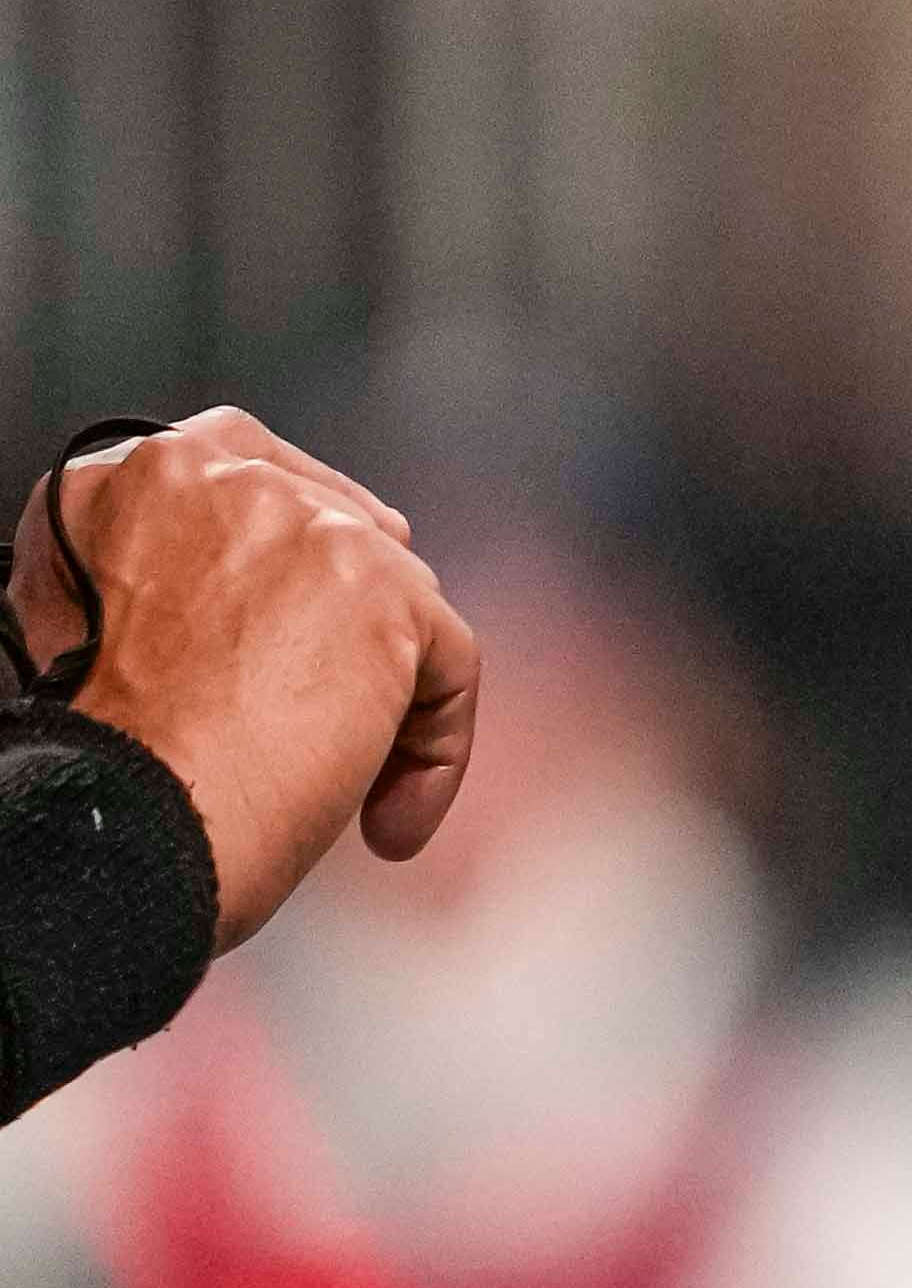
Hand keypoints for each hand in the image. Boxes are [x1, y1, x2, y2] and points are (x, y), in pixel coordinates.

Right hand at [19, 415, 477, 939]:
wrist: (118, 808)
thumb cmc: (97, 746)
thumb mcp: (84, 615)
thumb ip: (157, 572)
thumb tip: (236, 604)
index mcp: (140, 479)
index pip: (252, 472)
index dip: (294, 539)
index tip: (311, 593)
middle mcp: (225, 480)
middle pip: (342, 533)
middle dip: (351, 623)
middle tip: (336, 704)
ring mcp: (310, 527)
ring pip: (401, 599)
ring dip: (391, 695)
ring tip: (347, 780)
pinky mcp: (384, 593)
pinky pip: (451, 664)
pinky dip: (436, 749)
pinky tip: (391, 815)